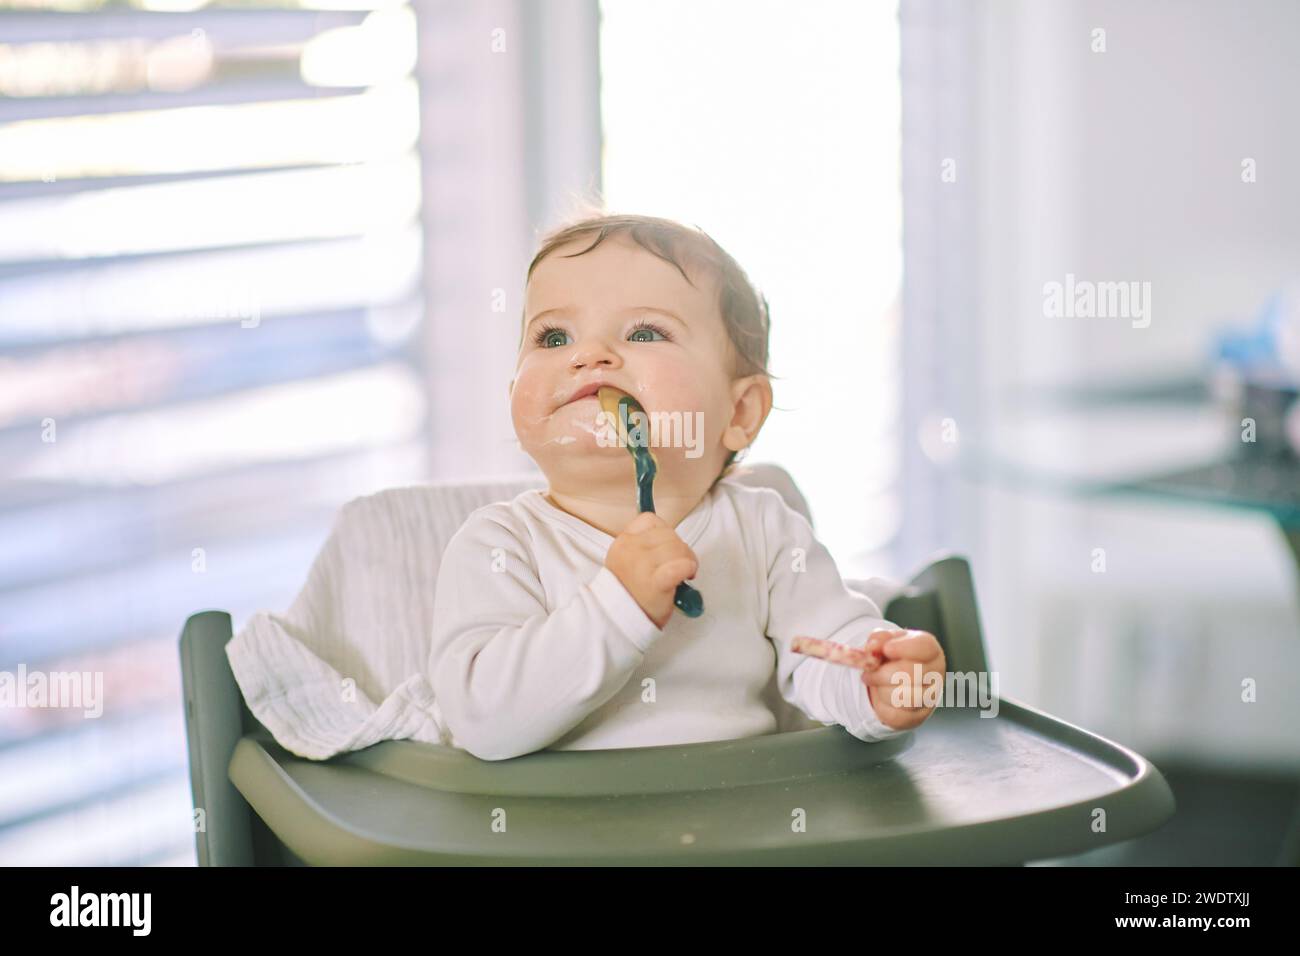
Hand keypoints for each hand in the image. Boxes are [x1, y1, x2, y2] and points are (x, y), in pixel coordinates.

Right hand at [604, 511, 698, 629]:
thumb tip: (670, 539)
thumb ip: (643, 547)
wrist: (617, 621)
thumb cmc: (629, 593)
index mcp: (624, 542)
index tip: (667, 549)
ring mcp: (642, 565)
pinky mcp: (656, 582)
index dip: (665, 533)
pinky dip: (689, 568)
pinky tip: (687, 577)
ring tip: (685, 573)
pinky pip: (681, 565)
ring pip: (678, 547)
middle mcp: (631, 549)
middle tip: (681, 565)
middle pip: (669, 534)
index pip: (651, 521)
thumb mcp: (626, 561)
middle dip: (680, 548)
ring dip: (688, 559)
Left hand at [860, 628, 945, 730]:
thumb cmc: (893, 656)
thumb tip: (872, 647)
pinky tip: (880, 695)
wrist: (896, 680)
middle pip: (911, 674)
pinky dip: (880, 705)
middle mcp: (935, 675)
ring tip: (874, 682)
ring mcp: (929, 698)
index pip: (925, 647)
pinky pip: (895, 715)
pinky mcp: (917, 717)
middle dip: (883, 673)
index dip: (903, 648)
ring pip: (903, 698)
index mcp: (931, 651)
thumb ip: (878, 639)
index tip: (886, 649)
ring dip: (881, 689)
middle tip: (869, 671)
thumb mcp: (886, 641)